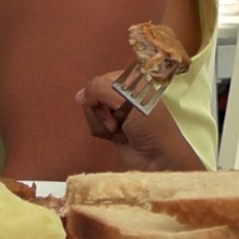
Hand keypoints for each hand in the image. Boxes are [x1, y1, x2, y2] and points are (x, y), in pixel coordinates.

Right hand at [76, 71, 204, 171]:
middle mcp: (124, 92)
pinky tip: (120, 137)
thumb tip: (80, 96)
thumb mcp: (128, 100)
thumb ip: (101, 89)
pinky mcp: (112, 126)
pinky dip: (104, 133)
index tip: (114, 105)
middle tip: (121, 120)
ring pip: (91, 111)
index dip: (102, 94)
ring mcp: (117, 110)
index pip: (102, 80)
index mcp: (132, 80)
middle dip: (103, 111)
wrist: (158, 159)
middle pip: (93, 95)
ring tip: (122, 130)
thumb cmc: (152, 127)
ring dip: (104, 124)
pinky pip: (94, 124)